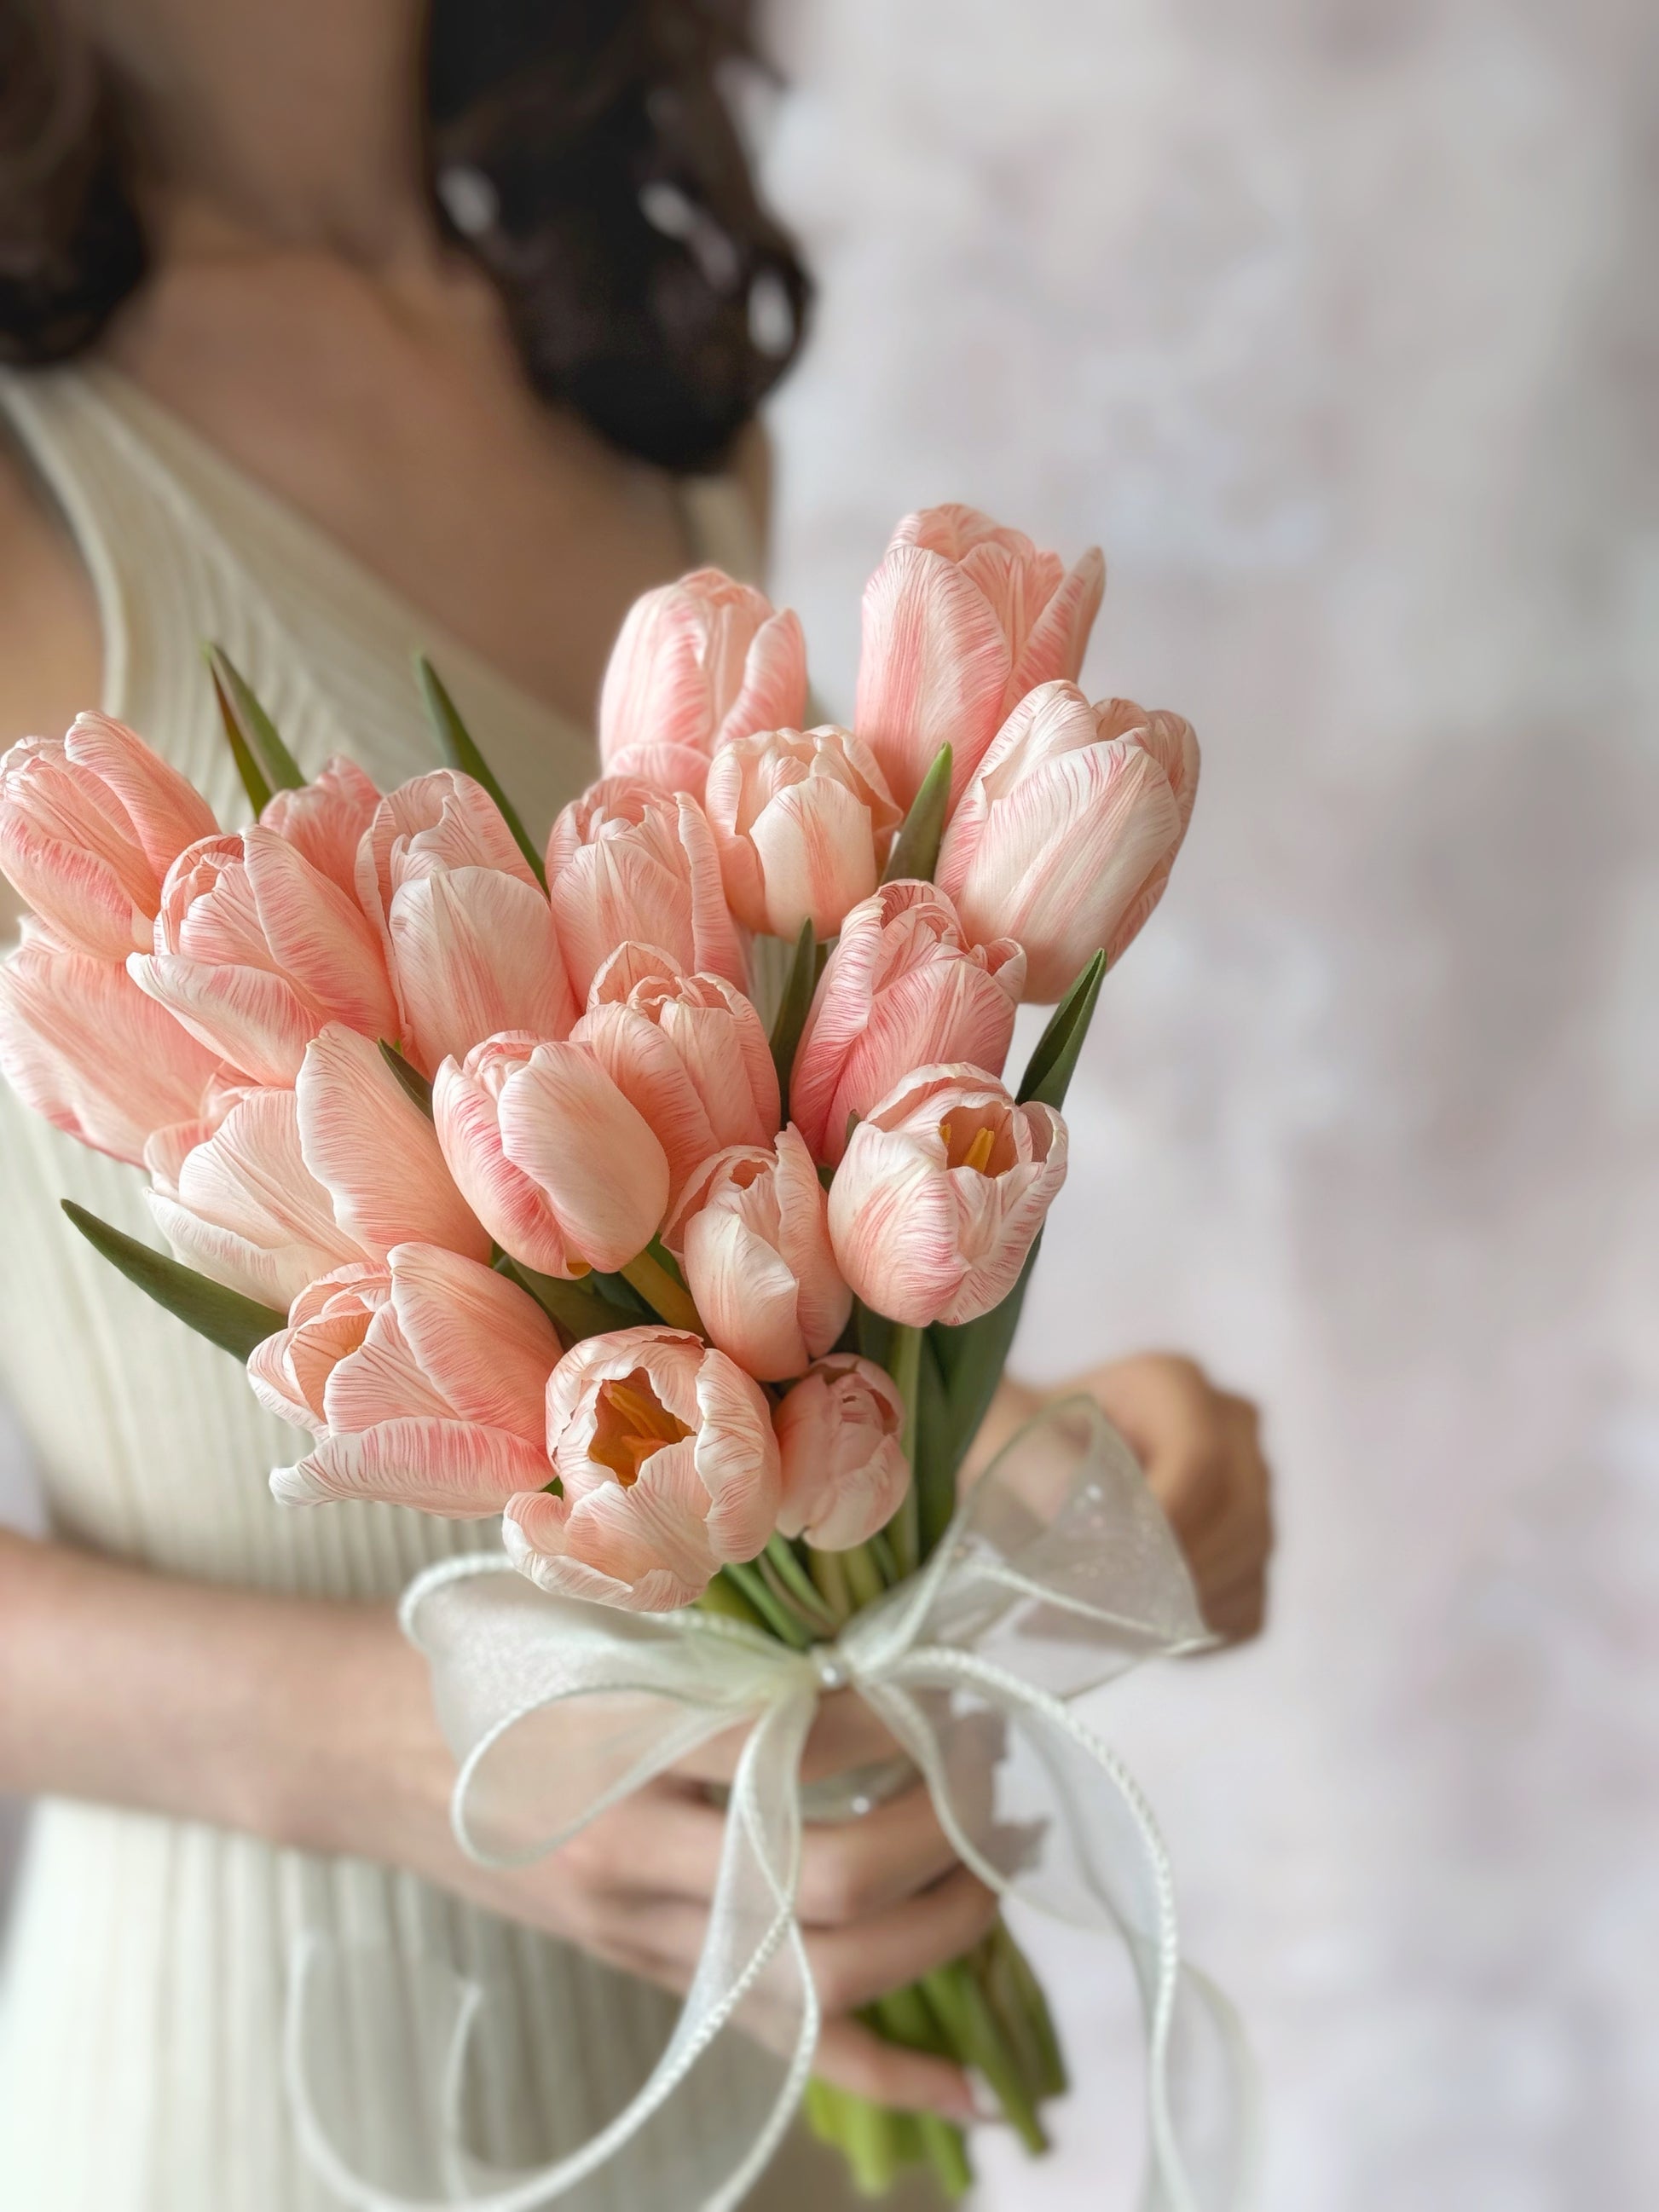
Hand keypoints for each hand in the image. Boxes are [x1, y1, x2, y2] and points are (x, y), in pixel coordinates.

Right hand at [349, 1628, 988, 2123]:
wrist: (375, 1752)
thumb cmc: (491, 1656)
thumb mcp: (588, 1618)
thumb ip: (710, 1632)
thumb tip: (864, 1632)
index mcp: (614, 1748)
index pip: (782, 1754)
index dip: (880, 1727)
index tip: (929, 1685)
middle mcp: (630, 1859)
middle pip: (819, 1885)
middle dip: (931, 1836)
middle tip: (984, 1778)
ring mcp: (644, 1935)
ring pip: (819, 1976)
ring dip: (935, 1933)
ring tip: (993, 1874)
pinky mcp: (657, 1975)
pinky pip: (786, 2038)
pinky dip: (887, 2070)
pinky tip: (973, 2094)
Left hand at [982, 1353, 1273, 1641]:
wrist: (1034, 1468)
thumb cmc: (1019, 1445)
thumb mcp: (1004, 1442)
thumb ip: (1039, 1468)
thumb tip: (1088, 1521)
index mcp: (1174, 1385)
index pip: (1201, 1460)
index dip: (1162, 1526)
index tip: (1101, 1569)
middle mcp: (1231, 1428)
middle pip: (1239, 1517)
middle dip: (1167, 1578)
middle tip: (1093, 1610)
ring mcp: (1254, 1487)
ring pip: (1249, 1564)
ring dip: (1177, 1610)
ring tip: (1100, 1620)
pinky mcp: (1252, 1547)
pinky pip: (1248, 1607)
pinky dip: (1193, 1632)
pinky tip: (1135, 1627)